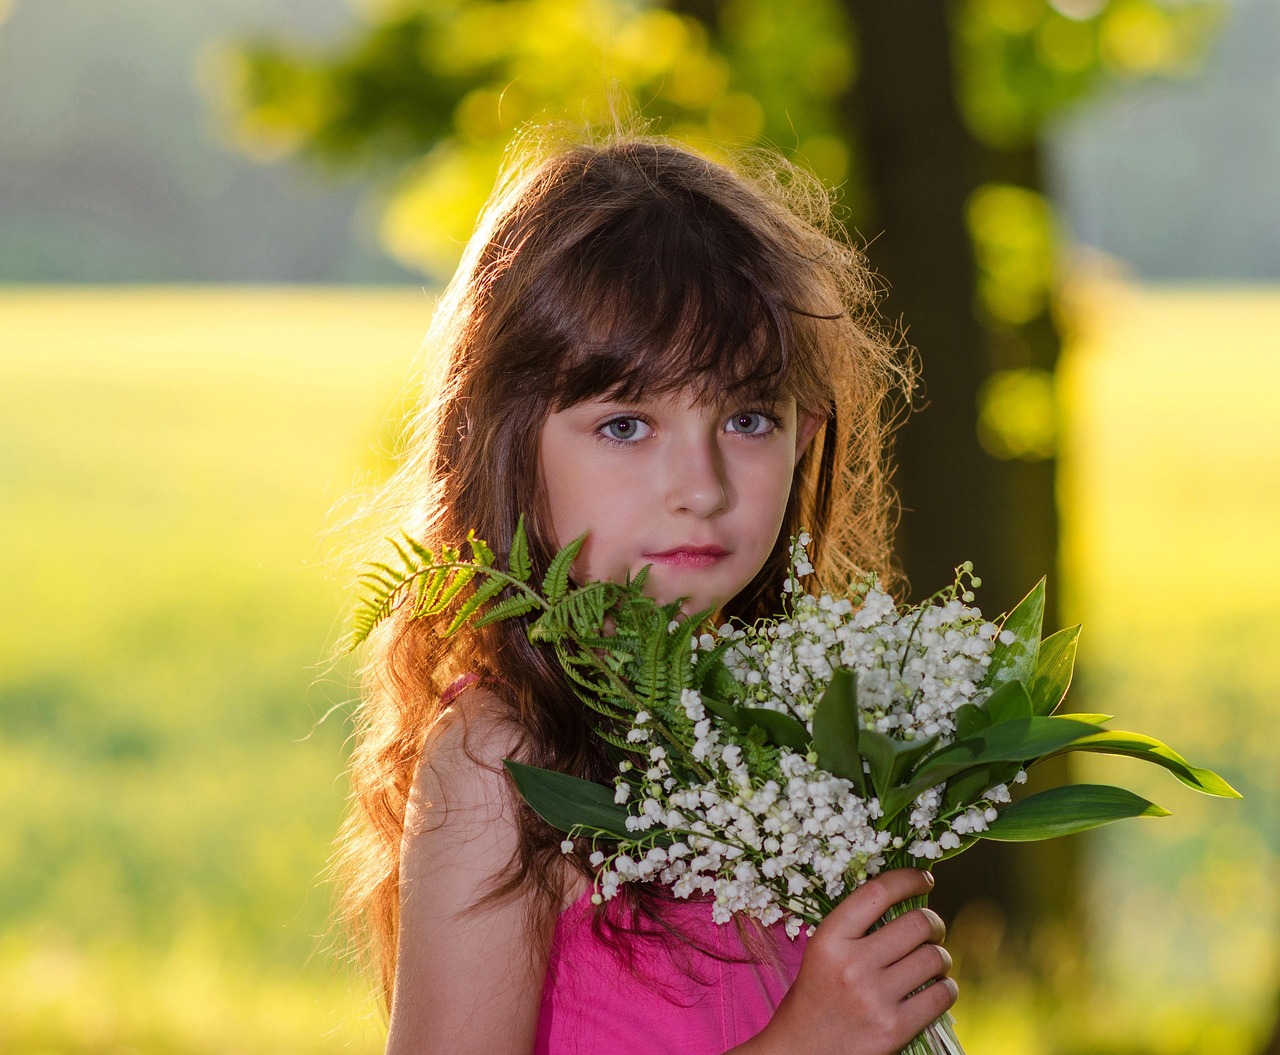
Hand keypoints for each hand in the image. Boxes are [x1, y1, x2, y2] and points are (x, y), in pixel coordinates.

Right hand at [746, 869, 956, 1054]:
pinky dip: (946, 988)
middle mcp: (852, 965)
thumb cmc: (815, 997)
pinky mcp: (894, 1029)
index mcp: (830, 939)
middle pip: (917, 923)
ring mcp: (875, 998)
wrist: (801, 1053)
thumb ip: (856, 927)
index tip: (924, 878)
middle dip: (934, 922)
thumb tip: (905, 899)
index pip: (878, 893)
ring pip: (935, 957)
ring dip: (940, 957)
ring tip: (930, 963)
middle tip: (932, 929)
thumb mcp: (823, 952)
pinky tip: (935, 989)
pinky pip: (942, 994)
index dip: (908, 878)